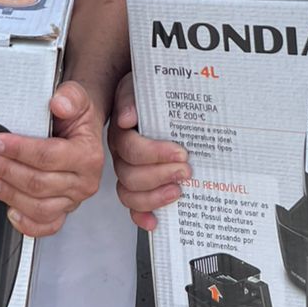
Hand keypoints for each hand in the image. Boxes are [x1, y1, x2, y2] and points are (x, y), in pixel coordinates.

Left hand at [0, 81, 104, 237]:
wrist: (82, 132)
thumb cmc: (76, 118)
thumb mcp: (78, 98)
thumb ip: (70, 97)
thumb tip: (59, 103)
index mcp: (88, 156)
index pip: (49, 156)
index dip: (19, 150)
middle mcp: (84, 182)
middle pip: (40, 183)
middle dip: (7, 171)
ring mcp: (73, 200)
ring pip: (39, 207)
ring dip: (9, 195)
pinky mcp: (63, 212)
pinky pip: (46, 226)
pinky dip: (26, 223)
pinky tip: (9, 210)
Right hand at [107, 71, 190, 231]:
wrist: (155, 96)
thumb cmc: (149, 93)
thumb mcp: (140, 86)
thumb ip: (131, 98)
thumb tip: (127, 117)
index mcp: (122, 133)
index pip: (130, 149)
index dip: (154, 154)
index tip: (180, 152)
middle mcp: (123, 155)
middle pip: (129, 175)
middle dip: (159, 176)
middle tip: (185, 171)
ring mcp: (130, 171)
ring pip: (129, 193)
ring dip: (154, 197)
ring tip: (178, 191)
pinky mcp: (140, 184)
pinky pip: (134, 206)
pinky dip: (143, 215)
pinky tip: (156, 220)